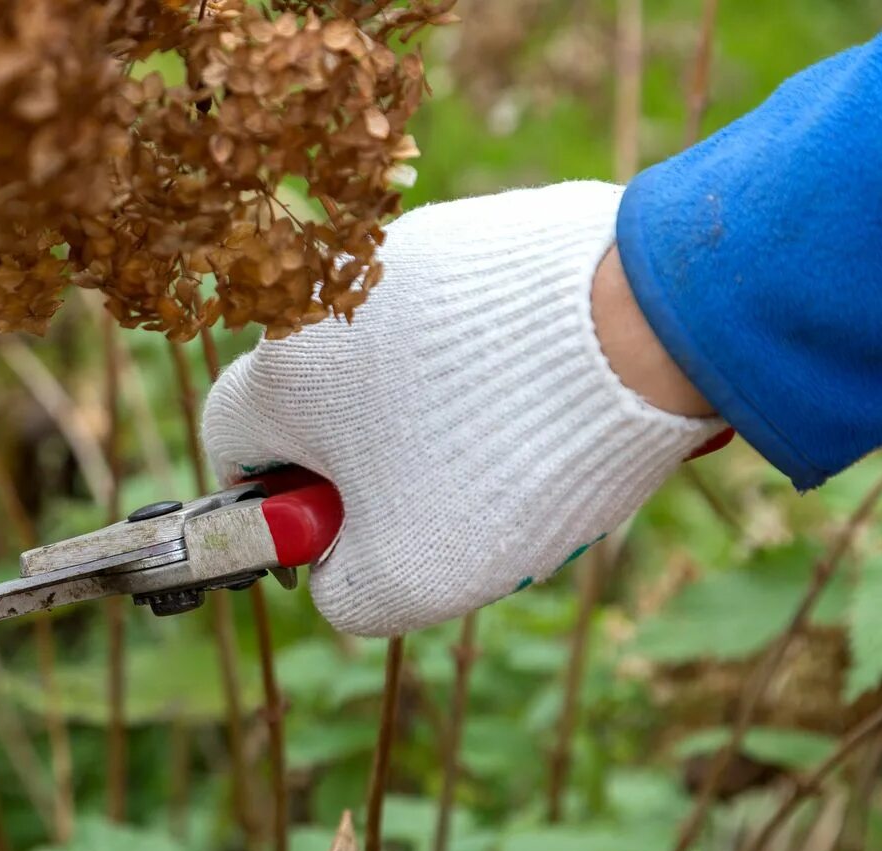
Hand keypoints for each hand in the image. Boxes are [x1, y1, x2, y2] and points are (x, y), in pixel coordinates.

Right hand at [201, 181, 726, 635]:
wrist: (648, 321)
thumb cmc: (503, 458)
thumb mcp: (406, 577)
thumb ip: (342, 592)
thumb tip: (340, 570)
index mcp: (281, 373)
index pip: (232, 448)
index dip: (279, 509)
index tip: (343, 536)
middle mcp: (327, 295)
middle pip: (326, 409)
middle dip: (378, 470)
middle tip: (453, 511)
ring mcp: (412, 250)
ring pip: (402, 365)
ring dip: (443, 420)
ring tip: (525, 453)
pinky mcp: (487, 228)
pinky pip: (469, 320)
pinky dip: (500, 366)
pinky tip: (560, 398)